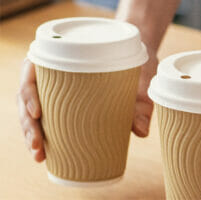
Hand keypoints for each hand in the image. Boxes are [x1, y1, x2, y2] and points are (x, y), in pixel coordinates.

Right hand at [17, 51, 157, 161]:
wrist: (136, 57)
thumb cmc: (131, 63)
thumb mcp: (138, 77)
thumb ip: (140, 103)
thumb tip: (141, 131)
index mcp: (63, 55)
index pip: (32, 71)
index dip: (28, 93)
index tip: (37, 114)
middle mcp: (55, 71)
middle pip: (28, 95)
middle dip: (28, 124)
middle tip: (38, 148)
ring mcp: (58, 87)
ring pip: (32, 108)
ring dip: (31, 133)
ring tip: (40, 155)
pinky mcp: (65, 99)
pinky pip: (48, 114)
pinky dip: (44, 132)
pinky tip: (46, 152)